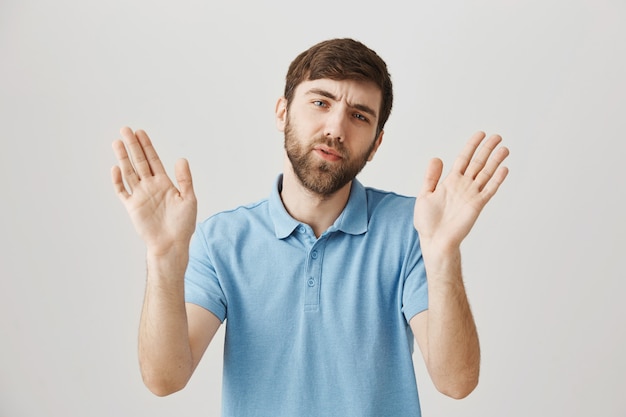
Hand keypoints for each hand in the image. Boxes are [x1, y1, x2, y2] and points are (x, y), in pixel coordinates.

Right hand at [111, 127, 196, 254]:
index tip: (140, 132)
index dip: (147, 146)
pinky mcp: (132, 207)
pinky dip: (118, 180)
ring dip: (123, 158)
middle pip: (139, 162)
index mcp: (164, 183)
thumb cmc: (182, 224)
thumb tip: (181, 159)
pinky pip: (122, 191)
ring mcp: (140, 195)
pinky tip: (116, 168)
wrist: (171, 244)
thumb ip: (184, 179)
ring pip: (129, 172)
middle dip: (132, 146)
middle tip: (125, 129)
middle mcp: (150, 186)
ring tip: (117, 142)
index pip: (153, 160)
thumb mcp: (189, 199)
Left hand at [414, 131, 508, 250]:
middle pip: (478, 163)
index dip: (471, 146)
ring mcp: (471, 195)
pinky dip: (497, 180)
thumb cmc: (428, 222)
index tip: (480, 134)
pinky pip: (489, 190)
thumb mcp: (424, 194)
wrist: (434, 240)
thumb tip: (436, 158)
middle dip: (487, 149)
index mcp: (450, 182)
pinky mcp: (477, 205)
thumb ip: (431, 176)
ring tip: (504, 149)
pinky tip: (504, 169)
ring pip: (486, 174)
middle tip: (497, 136)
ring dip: (495, 161)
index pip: (463, 159)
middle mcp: (463, 186)